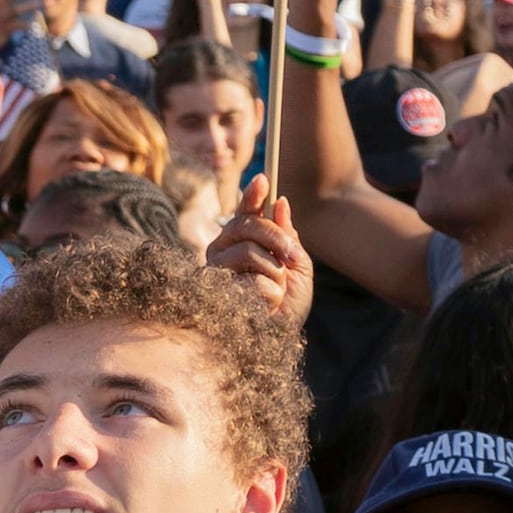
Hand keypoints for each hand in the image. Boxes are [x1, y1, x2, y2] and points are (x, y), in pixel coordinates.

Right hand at [207, 184, 312, 335]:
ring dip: (273, 272)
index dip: (252, 195)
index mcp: (242, 241)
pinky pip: (250, 278)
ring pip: (248, 250)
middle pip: (246, 224)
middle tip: (293, 255)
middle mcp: (224, 251)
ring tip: (276, 290)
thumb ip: (288, 235)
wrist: (282, 334)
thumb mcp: (297, 263)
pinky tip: (264, 305)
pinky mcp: (215, 291)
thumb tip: (281, 202)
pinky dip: (268, 291)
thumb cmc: (288, 302)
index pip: (245, 212)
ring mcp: (217, 270)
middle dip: (275, 236)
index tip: (263, 178)